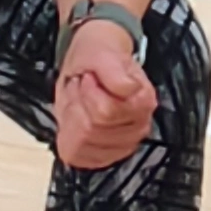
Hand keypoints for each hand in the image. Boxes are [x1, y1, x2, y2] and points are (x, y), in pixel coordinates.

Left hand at [51, 19, 158, 171]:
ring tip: (79, 101)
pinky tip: (75, 119)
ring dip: (72, 118)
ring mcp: (122, 145)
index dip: (89, 93)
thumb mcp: (103, 54)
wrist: (92, 63)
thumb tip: (128, 89)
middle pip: (92, 129)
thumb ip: (114, 71)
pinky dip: (68, 135)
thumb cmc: (98, 58)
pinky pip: (76, 155)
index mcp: (143, 101)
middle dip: (78, 104)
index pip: (106, 112)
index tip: (89, 78)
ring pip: (83, 142)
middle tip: (81, 88)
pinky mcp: (102, 156)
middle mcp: (138, 127)